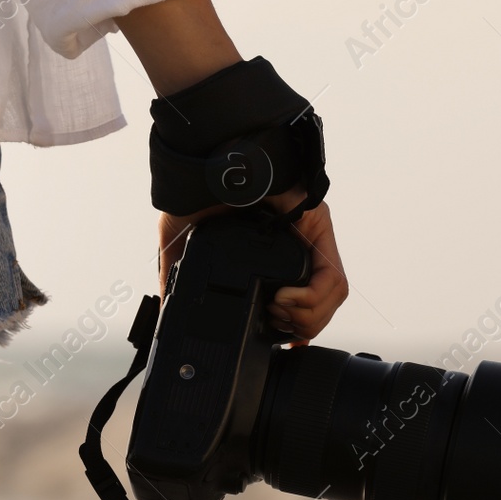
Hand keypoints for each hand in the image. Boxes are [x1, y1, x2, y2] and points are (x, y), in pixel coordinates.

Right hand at [157, 193, 348, 342]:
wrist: (207, 158)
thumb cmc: (196, 190)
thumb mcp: (183, 244)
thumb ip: (177, 275)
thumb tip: (166, 305)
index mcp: (269, 254)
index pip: (299, 302)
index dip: (293, 328)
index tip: (279, 341)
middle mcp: (296, 247)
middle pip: (320, 305)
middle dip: (297, 327)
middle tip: (270, 321)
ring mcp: (311, 237)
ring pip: (332, 297)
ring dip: (305, 317)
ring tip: (276, 308)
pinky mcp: (319, 227)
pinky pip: (334, 278)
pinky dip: (312, 299)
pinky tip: (284, 298)